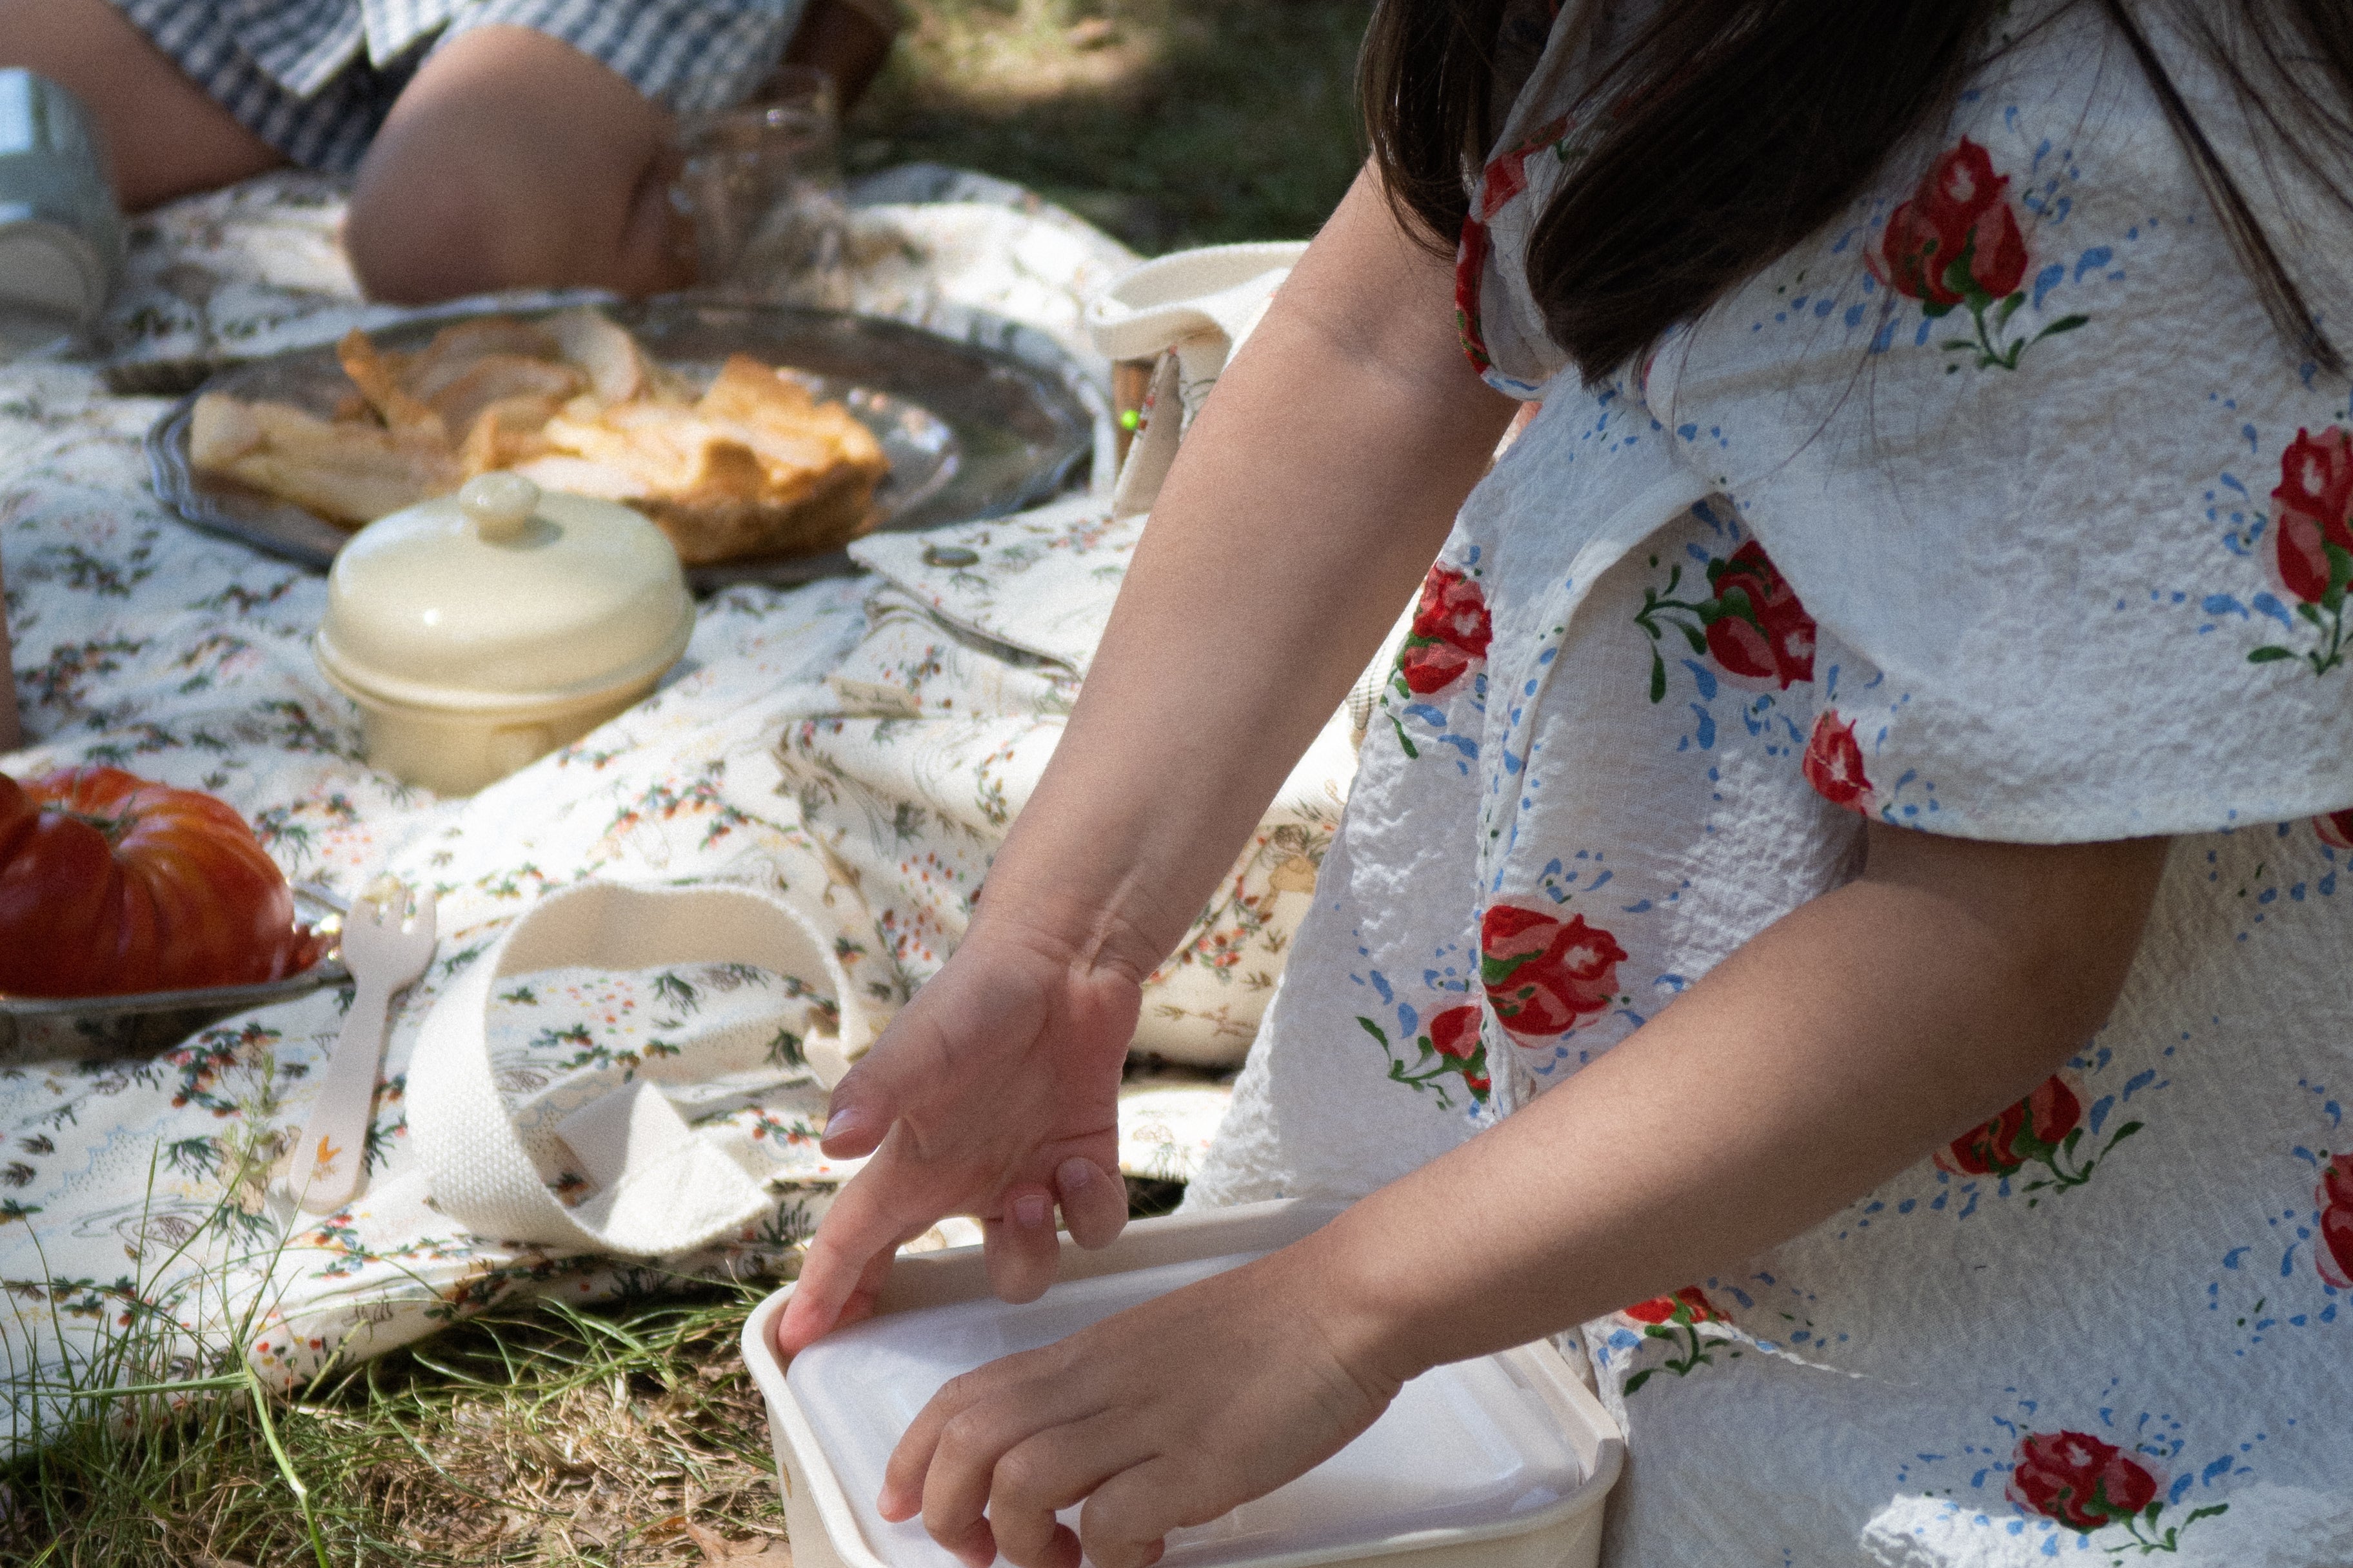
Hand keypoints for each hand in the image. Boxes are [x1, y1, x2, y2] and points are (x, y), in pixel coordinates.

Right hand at [775, 923, 1139, 1353]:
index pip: (853, 1240)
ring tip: (1035, 1193)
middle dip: (916, 1310)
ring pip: (1024, 1267)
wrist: (1062, 963)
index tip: (799, 1345)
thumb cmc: (977, 996)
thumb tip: (831, 1144)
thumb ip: (877, 1090)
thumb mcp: (919, 1043)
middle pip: (927, 1272)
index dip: (825, 1292)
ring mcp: (1026, 1179)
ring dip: (1031, 1249)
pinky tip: (1079, 1166)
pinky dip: (1091, 1210)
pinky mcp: (1085, 1166)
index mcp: (911, 1162)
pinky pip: (1092, 1226)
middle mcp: (964, 1182)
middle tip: (917, 1341)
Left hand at [882, 1241, 1399, 1567]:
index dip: (914, 1458)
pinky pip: (1111, 1525)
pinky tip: (1142, 1555)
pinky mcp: (1199, 1463)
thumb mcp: (1154, 1348)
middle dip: (949, 1513)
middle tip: (982, 1554)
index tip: (904, 1505)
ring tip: (1066, 1562)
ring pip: (1021, 1485)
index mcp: (1084, 1353)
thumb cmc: (1264, 1328)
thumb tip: (1066, 1472)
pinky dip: (1106, 1559)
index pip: (962, 1398)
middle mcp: (1099, 1384)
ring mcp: (1147, 1422)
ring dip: (1024, 1546)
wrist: (1345, 1302)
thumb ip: (1102, 1397)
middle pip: (971, 1444)